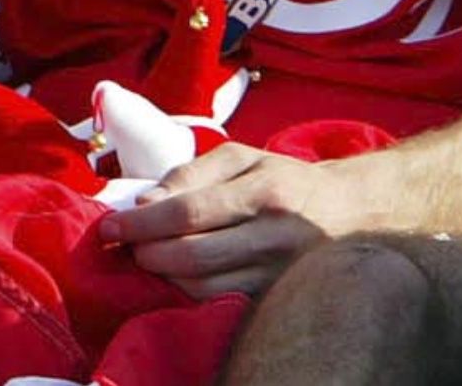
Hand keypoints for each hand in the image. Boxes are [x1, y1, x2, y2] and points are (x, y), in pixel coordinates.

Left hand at [100, 143, 391, 298]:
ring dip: (163, 277)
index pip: (189, 212)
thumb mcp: (244, 158)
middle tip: (126, 245)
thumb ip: (191, 173)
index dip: (141, 223)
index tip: (109, 227)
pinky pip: (218, 302)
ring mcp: (278, 273)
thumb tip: (143, 203)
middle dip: (146, 253)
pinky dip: (187, 293)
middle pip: (192, 257)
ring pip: (201, 288)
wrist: (352, 213)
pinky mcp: (275, 297)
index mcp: (266, 191)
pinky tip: (178, 276)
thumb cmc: (287, 180)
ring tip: (151, 258)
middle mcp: (275, 235)